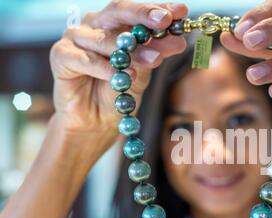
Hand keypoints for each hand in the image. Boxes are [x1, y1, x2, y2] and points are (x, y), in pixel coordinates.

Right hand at [50, 1, 187, 147]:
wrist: (96, 122)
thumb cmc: (118, 93)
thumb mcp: (143, 72)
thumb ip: (156, 54)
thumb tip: (177, 41)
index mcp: (115, 23)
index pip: (137, 11)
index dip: (158, 9)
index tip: (181, 11)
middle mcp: (95, 24)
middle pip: (118, 11)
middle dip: (144, 15)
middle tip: (165, 21)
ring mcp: (76, 37)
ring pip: (105, 37)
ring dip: (132, 49)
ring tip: (155, 59)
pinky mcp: (61, 55)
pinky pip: (87, 59)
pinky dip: (108, 68)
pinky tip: (126, 76)